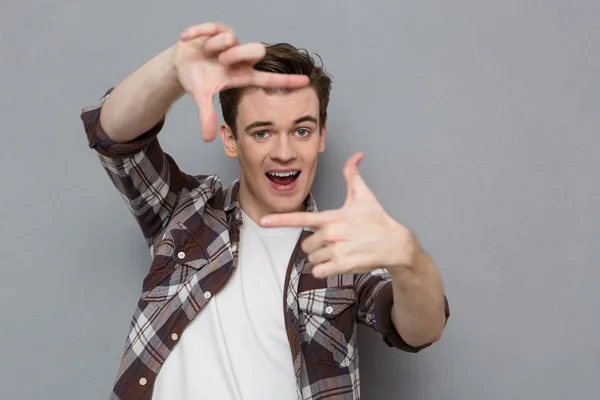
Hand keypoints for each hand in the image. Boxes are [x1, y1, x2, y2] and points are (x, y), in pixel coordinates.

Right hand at [174, 22, 309, 141]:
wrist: (181, 63)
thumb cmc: (198, 79)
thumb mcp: (201, 97)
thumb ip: (207, 116)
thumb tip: (207, 139)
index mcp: (242, 75)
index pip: (270, 78)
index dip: (287, 80)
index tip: (306, 81)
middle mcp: (241, 58)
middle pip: (257, 50)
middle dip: (238, 54)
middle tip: (221, 60)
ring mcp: (231, 43)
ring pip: (232, 39)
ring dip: (214, 46)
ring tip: (204, 52)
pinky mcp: (217, 29)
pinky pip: (212, 27)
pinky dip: (198, 33)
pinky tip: (186, 38)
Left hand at [260, 153, 418, 278]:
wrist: (395, 243)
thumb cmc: (377, 220)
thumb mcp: (364, 196)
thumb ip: (353, 175)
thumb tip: (356, 156)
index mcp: (332, 218)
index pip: (300, 219)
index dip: (279, 220)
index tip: (263, 221)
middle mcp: (331, 234)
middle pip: (306, 245)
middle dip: (316, 245)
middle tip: (334, 242)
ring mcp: (336, 251)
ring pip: (312, 259)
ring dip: (322, 258)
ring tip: (340, 251)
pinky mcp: (342, 266)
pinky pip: (319, 272)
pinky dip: (324, 271)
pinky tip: (338, 264)